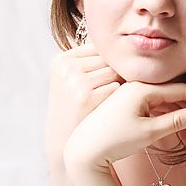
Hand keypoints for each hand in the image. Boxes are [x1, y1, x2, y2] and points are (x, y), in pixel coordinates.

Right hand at [45, 41, 123, 158]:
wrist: (67, 143)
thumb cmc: (77, 109)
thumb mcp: (74, 81)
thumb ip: (91, 62)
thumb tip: (123, 42)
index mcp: (62, 60)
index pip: (100, 49)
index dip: (110, 64)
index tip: (109, 80)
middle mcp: (66, 67)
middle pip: (109, 59)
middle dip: (116, 73)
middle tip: (116, 90)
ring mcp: (74, 81)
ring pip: (115, 71)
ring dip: (121, 84)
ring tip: (114, 99)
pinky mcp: (85, 96)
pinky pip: (117, 87)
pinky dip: (119, 97)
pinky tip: (112, 108)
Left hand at [63, 81, 185, 169]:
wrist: (83, 152)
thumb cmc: (114, 141)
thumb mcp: (150, 132)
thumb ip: (177, 121)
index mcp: (141, 89)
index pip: (180, 89)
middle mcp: (135, 87)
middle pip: (173, 95)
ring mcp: (129, 97)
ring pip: (163, 104)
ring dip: (180, 118)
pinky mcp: (126, 107)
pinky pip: (152, 108)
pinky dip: (166, 120)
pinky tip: (177, 134)